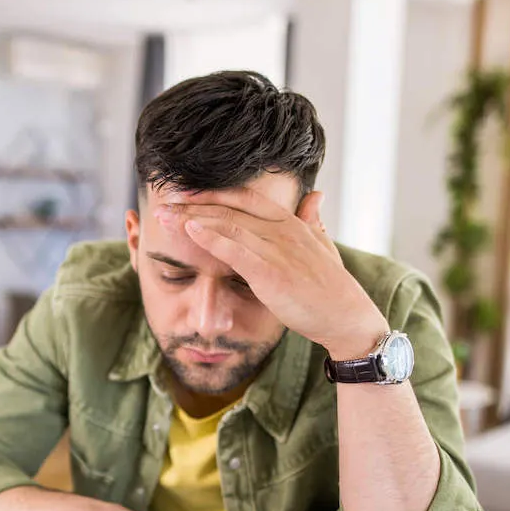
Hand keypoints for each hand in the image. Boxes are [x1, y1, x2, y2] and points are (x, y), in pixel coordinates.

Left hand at [159, 189, 387, 358]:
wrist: (345, 317)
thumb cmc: (331, 287)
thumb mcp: (323, 247)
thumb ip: (312, 221)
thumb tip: (316, 196)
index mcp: (290, 223)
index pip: (245, 197)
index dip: (214, 193)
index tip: (187, 193)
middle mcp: (282, 230)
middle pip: (229, 209)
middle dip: (193, 204)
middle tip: (163, 202)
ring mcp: (277, 250)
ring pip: (227, 225)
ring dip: (192, 218)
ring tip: (164, 215)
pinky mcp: (271, 273)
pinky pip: (235, 250)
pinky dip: (210, 238)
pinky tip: (189, 230)